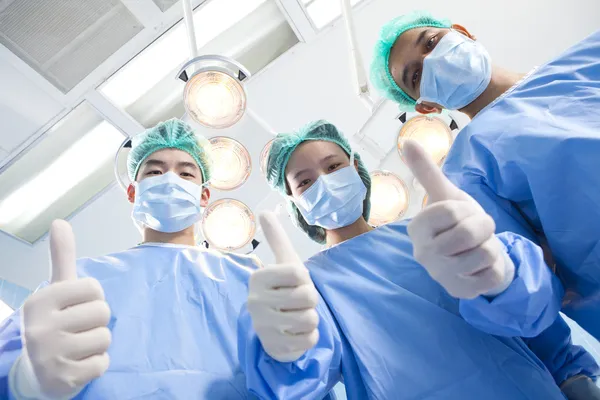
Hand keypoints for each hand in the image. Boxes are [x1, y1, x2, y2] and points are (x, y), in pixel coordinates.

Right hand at [16, 220, 110, 398]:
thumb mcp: (56, 291)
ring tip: (77, 347)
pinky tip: (78, 364)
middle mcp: (39, 327)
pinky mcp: (64, 379)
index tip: (75, 308)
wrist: (37, 375)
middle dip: (97, 322)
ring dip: (98, 344)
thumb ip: (61, 258)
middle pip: (102, 312)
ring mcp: (50, 355)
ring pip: (105, 338)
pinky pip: (103, 363)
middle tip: (77, 330)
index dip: (93, 299)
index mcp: (39, 301)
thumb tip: (59, 222)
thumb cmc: (54, 324)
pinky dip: (97, 364)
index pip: (94, 288)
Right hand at [247, 212, 319, 361]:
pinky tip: (296, 334)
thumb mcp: (282, 262)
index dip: (304, 279)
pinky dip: (310, 337)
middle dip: (311, 301)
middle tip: (298, 303)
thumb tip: (264, 211)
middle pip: (308, 297)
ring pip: (310, 319)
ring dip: (311, 319)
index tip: (294, 283)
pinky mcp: (274, 348)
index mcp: (258, 278)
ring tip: (297, 317)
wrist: (274, 329)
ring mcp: (263, 327)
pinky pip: (309, 340)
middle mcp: (255, 302)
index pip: (299, 273)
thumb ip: (276, 237)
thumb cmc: (282, 290)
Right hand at [402, 140, 514, 298]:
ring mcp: (441, 275)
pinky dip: (495, 268)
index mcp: (417, 228)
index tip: (462, 215)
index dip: (466, 210)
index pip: (452, 212)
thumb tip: (407, 141)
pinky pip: (492, 274)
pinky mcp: (460, 293)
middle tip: (477, 231)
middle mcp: (423, 254)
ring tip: (478, 248)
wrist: (473, 257)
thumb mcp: (446, 195)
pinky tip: (482, 267)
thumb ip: (426, 170)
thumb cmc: (457, 223)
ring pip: (484, 254)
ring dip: (490, 247)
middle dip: (483, 228)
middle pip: (469, 234)